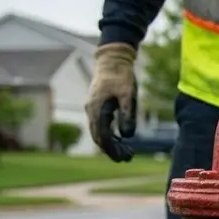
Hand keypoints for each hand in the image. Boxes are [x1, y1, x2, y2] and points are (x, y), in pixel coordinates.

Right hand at [84, 42, 138, 162]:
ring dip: (111, 144)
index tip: (125, 158)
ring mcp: (92, 108)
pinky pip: (100, 125)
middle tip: (128, 158)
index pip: (103, 137)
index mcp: (97, 109)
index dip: (113, 150)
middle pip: (99, 137)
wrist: (112, 59)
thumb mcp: (128, 95)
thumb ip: (127, 115)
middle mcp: (91, 110)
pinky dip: (109, 135)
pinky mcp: (96, 106)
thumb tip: (127, 136)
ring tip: (126, 152)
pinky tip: (121, 139)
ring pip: (99, 132)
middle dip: (112, 150)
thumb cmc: (122, 76)